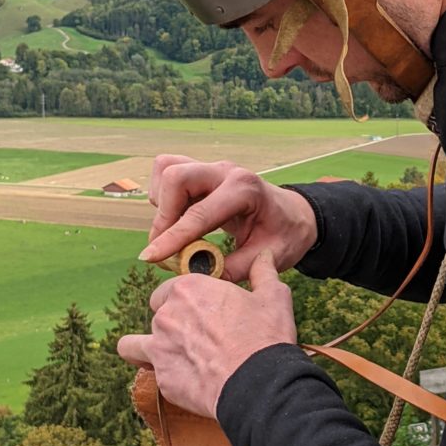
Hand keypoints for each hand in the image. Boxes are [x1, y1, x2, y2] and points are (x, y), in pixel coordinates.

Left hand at [117, 250, 296, 417]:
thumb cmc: (265, 337)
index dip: (189, 299)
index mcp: (189, 288)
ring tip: (170, 357)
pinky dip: (164, 375)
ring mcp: (159, 347)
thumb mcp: (273, 297)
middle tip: (198, 335)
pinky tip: (185, 379)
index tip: (205, 310)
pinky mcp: (161, 377)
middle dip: (172, 321)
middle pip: (157, 312)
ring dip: (147, 348)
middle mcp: (167, 314)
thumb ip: (263, 272)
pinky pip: (150, 373)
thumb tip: (265, 256)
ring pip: (133, 345)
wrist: (258, 383)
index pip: (172, 288)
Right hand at [139, 154, 317, 281]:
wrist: (294, 214)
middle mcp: (226, 172)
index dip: (172, 238)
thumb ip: (234, 268)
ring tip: (175, 232)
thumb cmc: (285, 235)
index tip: (151, 258)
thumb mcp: (269, 258)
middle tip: (165, 247)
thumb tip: (195, 277)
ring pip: (167, 168)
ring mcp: (212, 168)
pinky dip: (164, 195)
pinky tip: (178, 218)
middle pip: (176, 176)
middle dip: (163, 214)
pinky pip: (168, 171)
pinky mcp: (202, 171)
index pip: (200, 213)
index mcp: (246, 190)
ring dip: (162, 202)